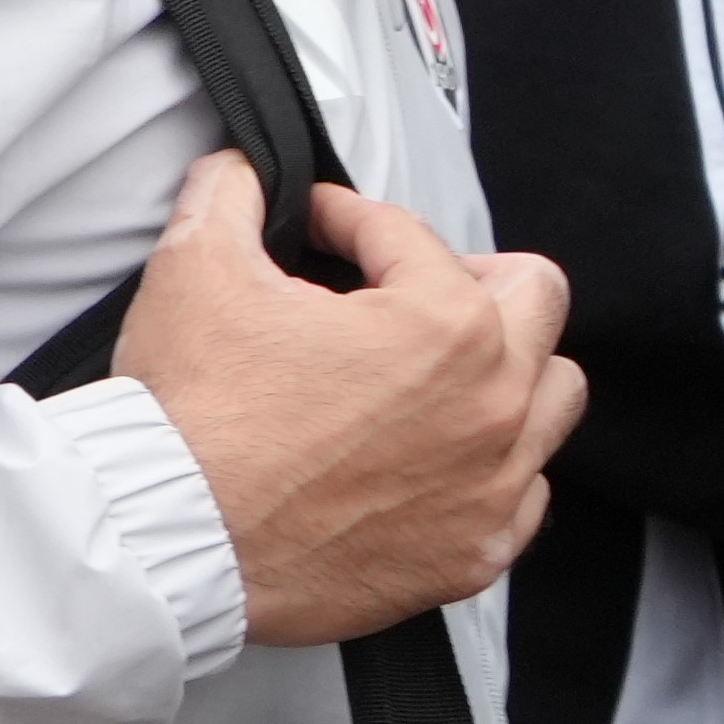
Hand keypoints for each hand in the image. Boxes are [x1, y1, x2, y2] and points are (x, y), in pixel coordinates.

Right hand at [114, 156, 578, 650]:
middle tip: (398, 288)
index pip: (411, 235)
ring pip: (553, 397)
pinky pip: (524, 495)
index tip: (316, 230)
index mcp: (444, 325)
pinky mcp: (474, 552)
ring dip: (504, 371)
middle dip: (462, 277)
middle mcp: (493, 404)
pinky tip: (425, 456)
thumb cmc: (192, 417)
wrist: (170, 536)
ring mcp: (493, 486)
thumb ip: (229, 193)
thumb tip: (239, 170)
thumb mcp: (195, 268)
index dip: (347, 219)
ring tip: (433, 372)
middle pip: (536, 300)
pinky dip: (487, 467)